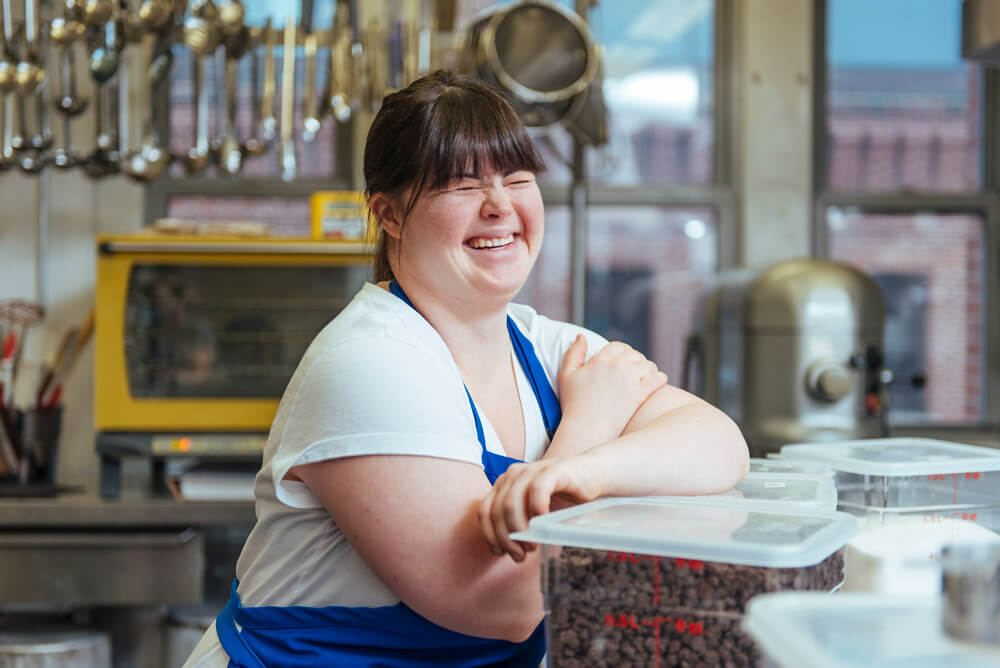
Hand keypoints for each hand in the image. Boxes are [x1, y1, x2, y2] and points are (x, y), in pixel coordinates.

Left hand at [478, 455, 602, 561]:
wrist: (593, 475)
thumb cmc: (564, 497)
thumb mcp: (535, 512)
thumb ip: (519, 524)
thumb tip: (506, 550)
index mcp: (505, 484)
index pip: (485, 511)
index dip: (489, 535)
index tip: (500, 553)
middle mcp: (513, 475)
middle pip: (496, 511)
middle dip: (506, 538)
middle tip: (520, 555)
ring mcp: (532, 470)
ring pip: (511, 503)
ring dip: (518, 529)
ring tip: (531, 546)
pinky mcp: (553, 470)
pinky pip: (537, 490)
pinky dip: (537, 510)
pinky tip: (543, 524)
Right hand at [557, 336, 667, 444]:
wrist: (586, 430)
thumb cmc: (574, 404)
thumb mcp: (566, 375)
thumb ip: (573, 353)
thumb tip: (581, 336)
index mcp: (601, 359)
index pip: (618, 346)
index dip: (622, 351)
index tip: (622, 358)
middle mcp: (618, 366)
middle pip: (635, 354)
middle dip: (635, 359)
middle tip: (635, 367)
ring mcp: (631, 380)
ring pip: (648, 365)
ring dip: (648, 368)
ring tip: (646, 374)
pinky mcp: (641, 395)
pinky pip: (657, 379)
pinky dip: (659, 378)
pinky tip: (658, 381)